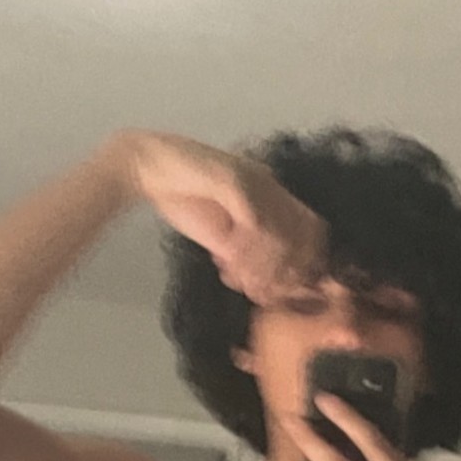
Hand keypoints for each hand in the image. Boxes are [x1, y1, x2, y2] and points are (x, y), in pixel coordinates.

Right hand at [126, 131, 326, 303]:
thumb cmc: (184, 199)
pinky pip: (256, 225)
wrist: (148, 167)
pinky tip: (226, 266)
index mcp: (273, 196)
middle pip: (304, 236)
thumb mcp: (223, 234)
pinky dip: (245, 254)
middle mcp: (271, 186)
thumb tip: (267, 288)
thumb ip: (246, 254)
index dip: (302, 265)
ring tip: (242, 285)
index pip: (312, 231)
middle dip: (284, 272)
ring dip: (262, 268)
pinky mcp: (234, 179)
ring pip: (281, 235)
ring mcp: (256, 180)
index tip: (277, 292)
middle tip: (259, 293)